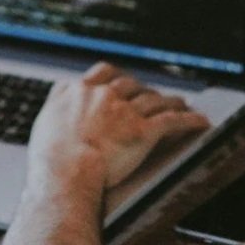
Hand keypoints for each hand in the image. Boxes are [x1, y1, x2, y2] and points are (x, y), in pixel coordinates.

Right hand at [28, 62, 208, 189]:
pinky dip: (189, 119)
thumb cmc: (50, 157)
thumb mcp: (44, 121)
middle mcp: (102, 95)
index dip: (115, 77)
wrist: (66, 171)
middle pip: (130, 84)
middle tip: (151, 96)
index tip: (120, 81)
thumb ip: (56, 106)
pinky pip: (172, 120)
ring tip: (180, 103)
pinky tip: (200, 120)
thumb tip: (59, 102)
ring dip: (170, 100)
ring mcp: (124, 111)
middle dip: (143, 89)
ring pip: (154, 99)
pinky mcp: (143, 130)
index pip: (102, 73)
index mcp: (77, 90)